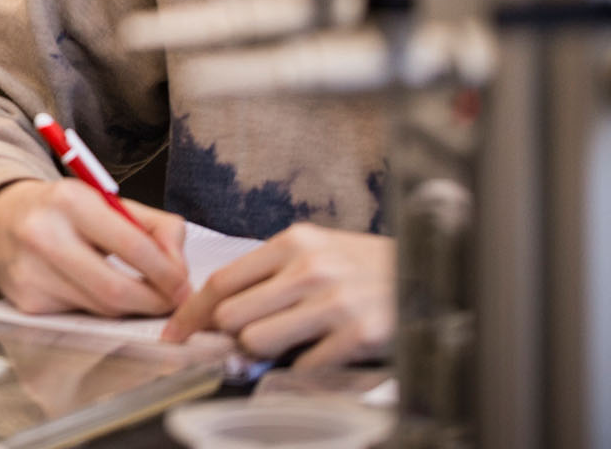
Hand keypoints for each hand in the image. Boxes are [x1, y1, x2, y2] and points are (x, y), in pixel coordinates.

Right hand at [0, 178, 188, 316]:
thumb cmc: (60, 209)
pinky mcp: (25, 301)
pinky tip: (95, 290)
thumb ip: (152, 226)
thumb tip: (179, 268)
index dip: (167, 273)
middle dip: (154, 302)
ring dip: (130, 307)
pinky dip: (98, 307)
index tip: (183, 285)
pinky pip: (79, 315)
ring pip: (101, 308)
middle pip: (116, 290)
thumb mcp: (104, 200)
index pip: (133, 247)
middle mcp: (44, 236)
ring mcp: (31, 272)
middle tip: (172, 302)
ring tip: (140, 293)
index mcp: (69, 200)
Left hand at [160, 223, 393, 367]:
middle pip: (232, 316)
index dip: (191, 312)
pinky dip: (307, 367)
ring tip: (291, 342)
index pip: (221, 281)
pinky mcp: (360, 336)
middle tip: (249, 337)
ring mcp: (336, 303)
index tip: (177, 332)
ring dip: (266, 352)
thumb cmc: (365, 266)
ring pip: (258, 342)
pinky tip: (326, 351)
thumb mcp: (316, 251)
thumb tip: (219, 310)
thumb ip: (270, 274)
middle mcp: (311, 270)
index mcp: (294, 243)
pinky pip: (304, 367)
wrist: (433, 274)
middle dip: (233, 333)